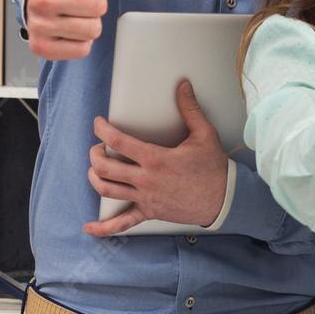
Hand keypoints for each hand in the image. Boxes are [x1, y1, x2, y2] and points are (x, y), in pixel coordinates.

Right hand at [26, 0, 106, 59]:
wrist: (44, 0)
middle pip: (96, 7)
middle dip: (95, 3)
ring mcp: (38, 25)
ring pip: (91, 30)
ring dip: (89, 23)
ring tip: (75, 13)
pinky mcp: (41, 47)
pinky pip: (81, 49)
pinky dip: (80, 42)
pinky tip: (68, 30)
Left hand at [83, 80, 229, 235]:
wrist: (224, 199)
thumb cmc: (214, 167)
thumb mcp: (204, 134)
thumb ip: (190, 109)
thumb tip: (183, 86)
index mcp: (156, 159)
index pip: (119, 141)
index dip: (102, 130)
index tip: (98, 123)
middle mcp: (146, 179)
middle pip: (105, 167)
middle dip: (95, 154)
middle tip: (98, 147)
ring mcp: (146, 198)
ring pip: (107, 190)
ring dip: (94, 178)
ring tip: (95, 169)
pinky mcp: (150, 212)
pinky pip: (123, 223)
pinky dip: (104, 227)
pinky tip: (90, 227)